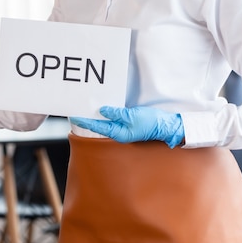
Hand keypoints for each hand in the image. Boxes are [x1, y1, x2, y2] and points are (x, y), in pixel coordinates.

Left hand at [69, 106, 184, 147]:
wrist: (166, 126)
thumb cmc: (151, 123)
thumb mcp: (133, 116)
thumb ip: (117, 113)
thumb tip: (103, 110)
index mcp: (119, 133)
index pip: (97, 126)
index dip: (85, 121)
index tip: (75, 116)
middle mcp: (119, 132)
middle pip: (99, 125)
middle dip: (88, 119)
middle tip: (76, 111)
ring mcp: (123, 129)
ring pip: (105, 122)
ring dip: (96, 116)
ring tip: (86, 109)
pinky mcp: (127, 124)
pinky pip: (113, 119)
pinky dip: (106, 114)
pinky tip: (101, 109)